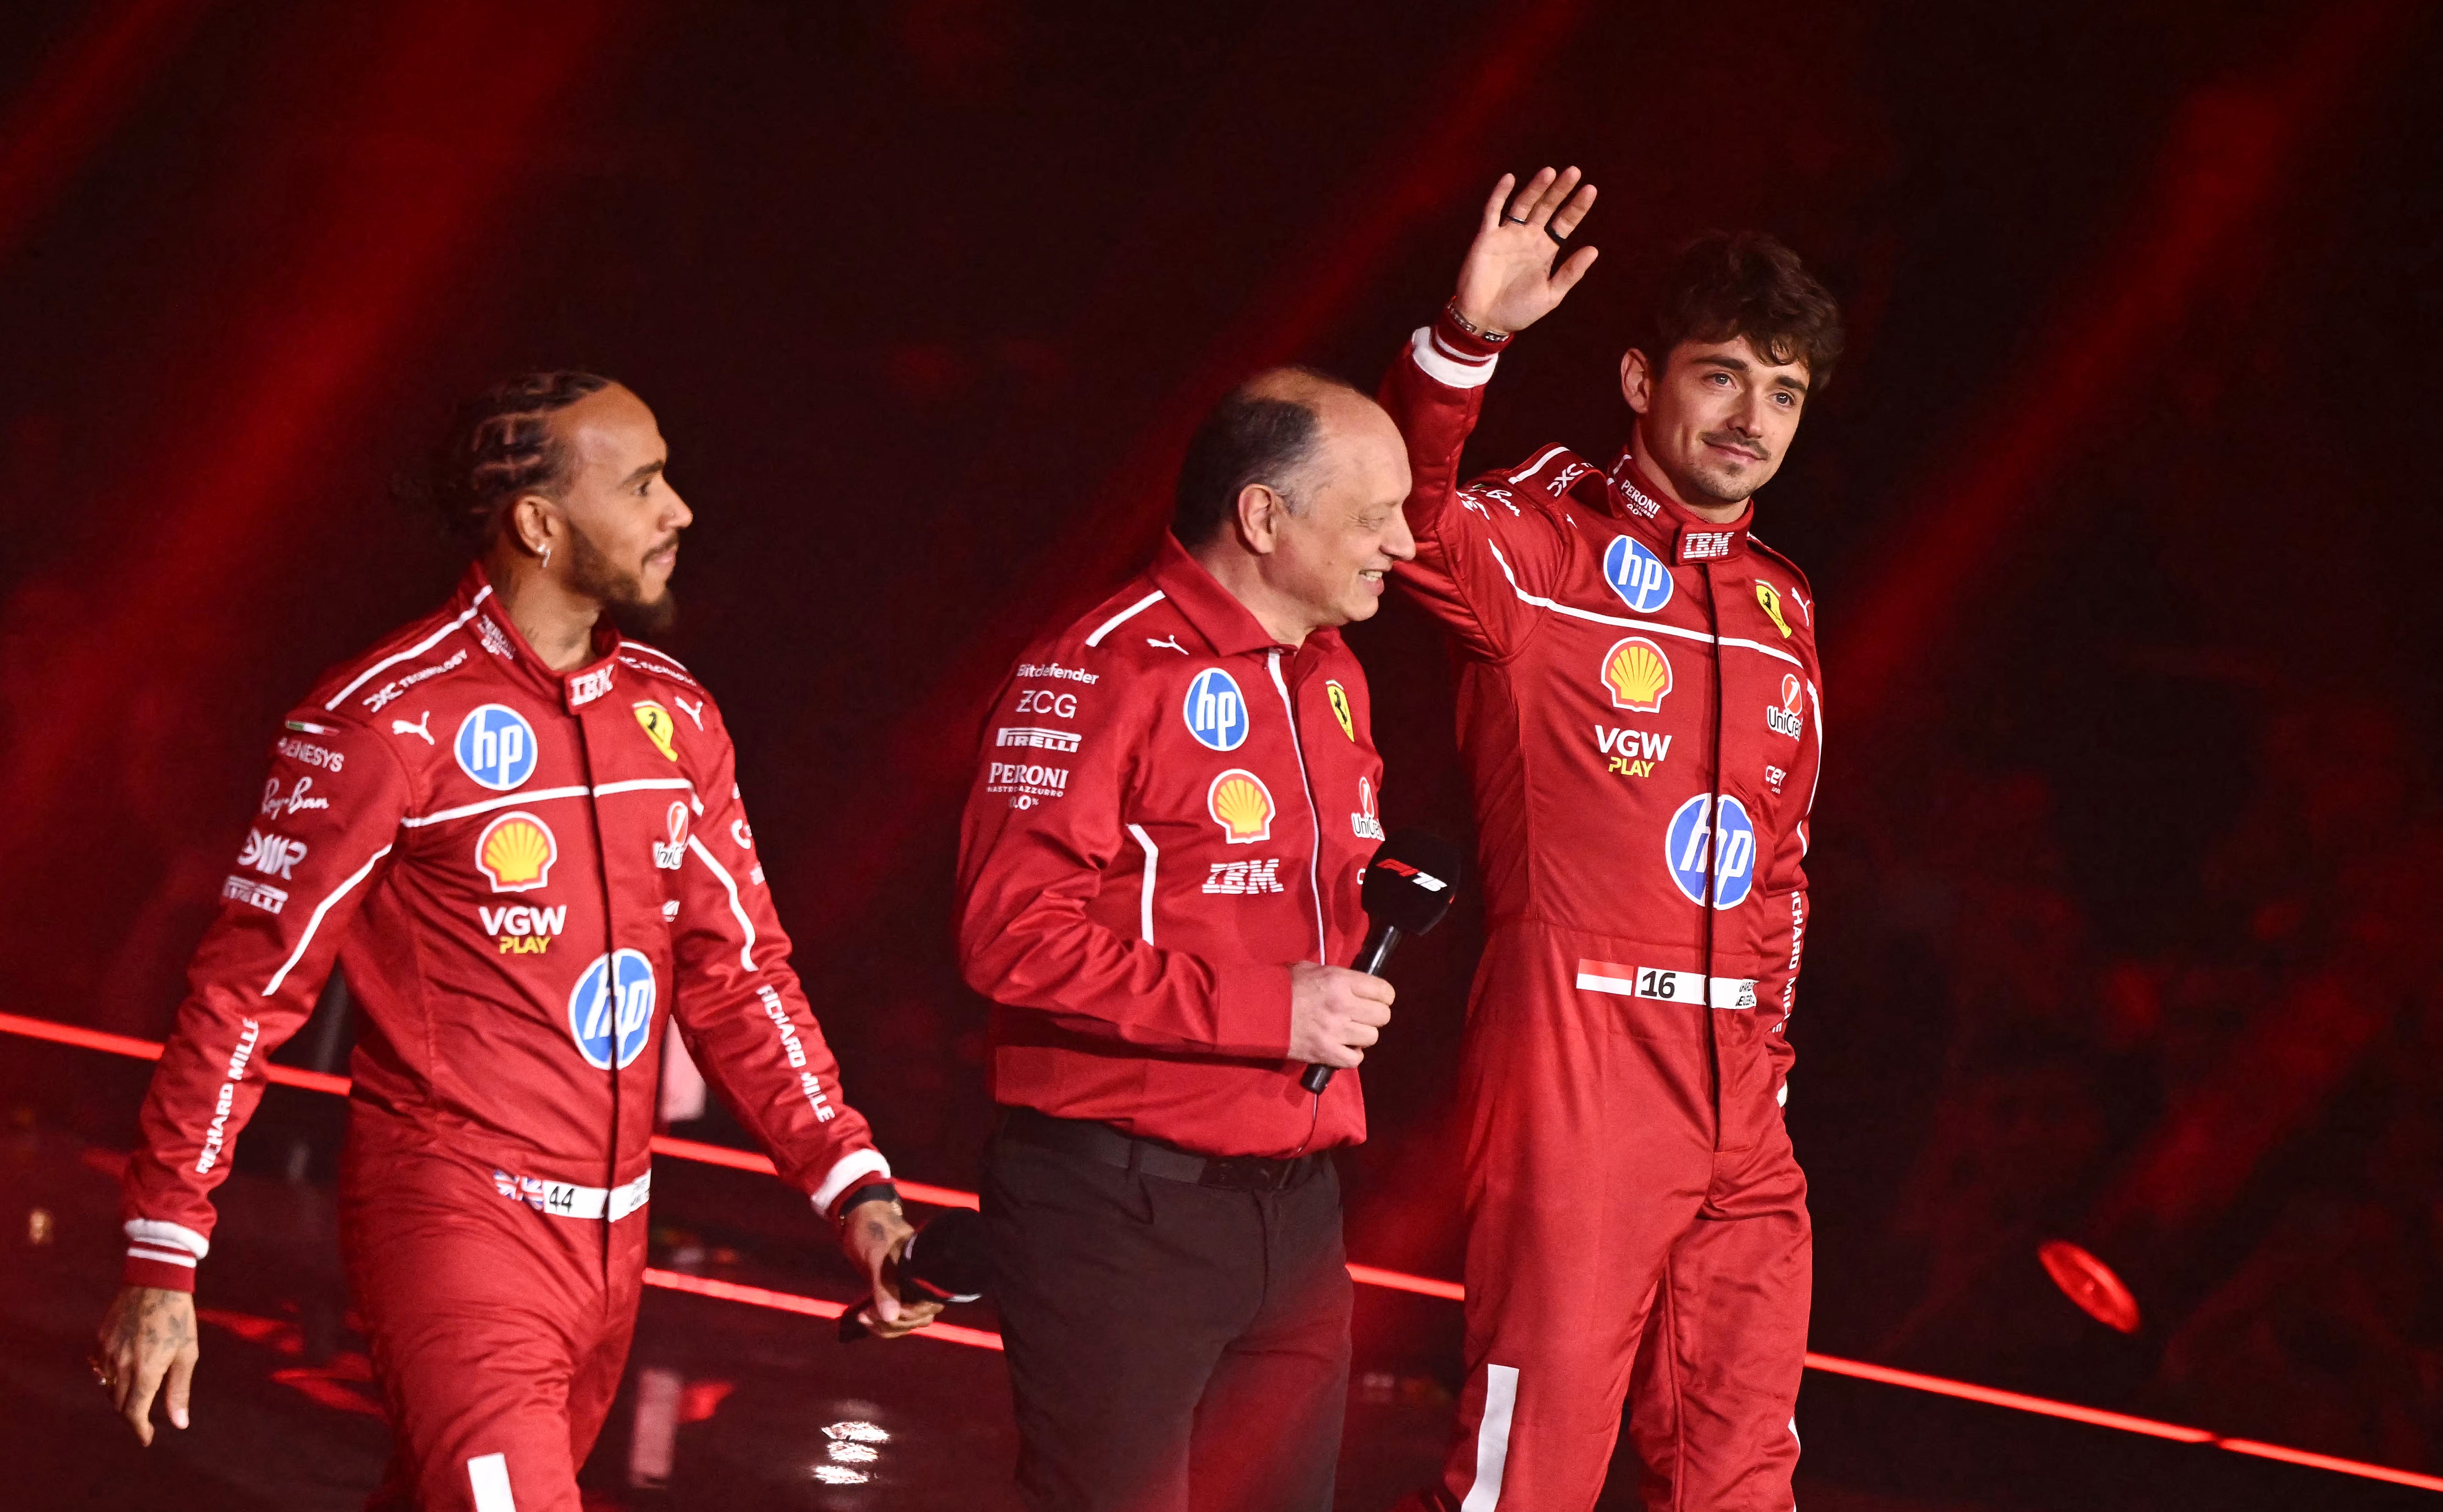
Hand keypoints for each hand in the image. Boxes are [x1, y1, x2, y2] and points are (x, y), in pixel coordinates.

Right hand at [95, 1285, 197, 1445]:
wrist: (155, 1281)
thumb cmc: (178, 1317)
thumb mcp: (187, 1353)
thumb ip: (179, 1390)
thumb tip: (179, 1423)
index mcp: (145, 1370)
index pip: (134, 1413)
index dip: (139, 1430)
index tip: (146, 1439)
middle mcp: (121, 1365)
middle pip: (119, 1404)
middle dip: (131, 1415)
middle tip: (145, 1418)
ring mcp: (107, 1352)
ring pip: (107, 1388)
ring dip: (120, 1397)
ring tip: (137, 1396)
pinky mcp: (100, 1340)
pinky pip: (100, 1369)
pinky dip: (110, 1378)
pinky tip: (123, 1374)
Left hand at [837, 1199, 943, 1339]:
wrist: (860, 1220)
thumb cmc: (874, 1231)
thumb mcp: (878, 1257)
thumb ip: (885, 1286)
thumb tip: (891, 1317)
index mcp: (928, 1271)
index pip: (928, 1307)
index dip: (908, 1315)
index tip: (885, 1313)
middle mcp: (922, 1282)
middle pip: (917, 1318)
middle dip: (893, 1323)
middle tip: (866, 1315)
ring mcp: (908, 1288)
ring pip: (905, 1320)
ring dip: (885, 1326)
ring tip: (863, 1317)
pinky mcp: (894, 1292)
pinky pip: (893, 1316)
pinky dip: (880, 1321)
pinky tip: (863, 1316)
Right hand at [1287, 963, 1393, 1068]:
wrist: (1256, 1011)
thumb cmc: (1281, 987)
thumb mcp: (1311, 969)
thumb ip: (1337, 977)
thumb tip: (1355, 984)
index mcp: (1340, 982)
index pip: (1384, 991)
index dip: (1383, 995)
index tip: (1377, 997)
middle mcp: (1342, 1006)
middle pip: (1383, 1016)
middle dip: (1375, 1015)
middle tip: (1362, 1015)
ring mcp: (1335, 1032)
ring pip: (1372, 1037)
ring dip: (1363, 1035)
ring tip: (1349, 1031)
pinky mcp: (1326, 1053)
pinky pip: (1355, 1059)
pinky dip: (1352, 1054)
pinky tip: (1343, 1047)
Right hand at [1452, 166, 1598, 335]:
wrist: (1484, 320)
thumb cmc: (1518, 311)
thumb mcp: (1550, 295)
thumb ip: (1570, 273)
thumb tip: (1594, 249)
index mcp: (1545, 250)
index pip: (1564, 223)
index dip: (1577, 207)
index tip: (1591, 189)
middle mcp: (1528, 238)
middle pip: (1547, 207)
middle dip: (1560, 190)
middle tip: (1574, 171)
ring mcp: (1507, 235)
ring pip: (1523, 204)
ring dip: (1536, 188)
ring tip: (1550, 172)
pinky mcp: (1486, 238)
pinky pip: (1492, 211)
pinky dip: (1500, 195)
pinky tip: (1510, 178)